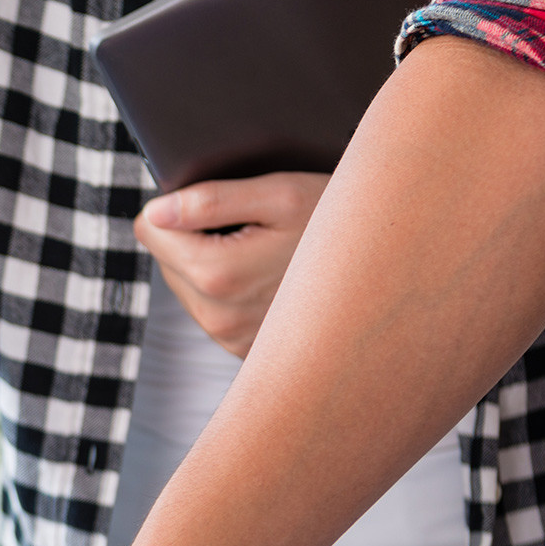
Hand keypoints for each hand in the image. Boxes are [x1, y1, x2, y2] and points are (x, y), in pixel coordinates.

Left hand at [136, 172, 328, 357]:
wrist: (394, 271)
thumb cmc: (342, 220)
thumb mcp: (281, 195)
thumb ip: (209, 201)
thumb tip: (154, 213)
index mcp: (219, 275)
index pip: (150, 230)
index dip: (176, 204)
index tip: (216, 199)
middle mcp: (219, 318)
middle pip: (167, 260)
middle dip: (196, 236)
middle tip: (254, 224)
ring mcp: (231, 339)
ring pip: (187, 286)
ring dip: (212, 262)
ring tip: (268, 249)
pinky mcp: (243, 350)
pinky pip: (212, 309)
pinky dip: (230, 288)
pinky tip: (271, 274)